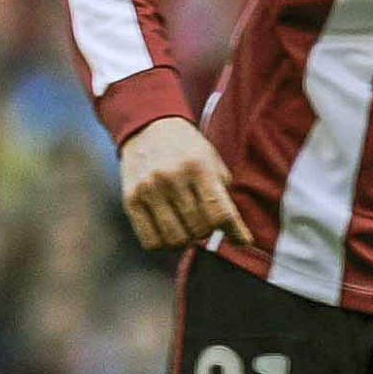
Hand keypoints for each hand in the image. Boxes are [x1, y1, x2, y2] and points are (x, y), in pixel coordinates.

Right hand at [116, 116, 242, 253]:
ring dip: (186, 240)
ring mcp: (148, 190)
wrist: (148, 128)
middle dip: (207, 231)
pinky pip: (150, 241)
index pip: (220, 213)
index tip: (241, 240)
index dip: (234, 232)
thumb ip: (226, 200)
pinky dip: (164, 245)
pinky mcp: (130, 200)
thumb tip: (242, 242)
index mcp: (199, 168)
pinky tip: (169, 231)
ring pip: (175, 239)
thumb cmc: (189, 152)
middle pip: (199, 229)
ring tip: (187, 227)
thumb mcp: (214, 165)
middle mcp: (172, 178)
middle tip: (204, 221)